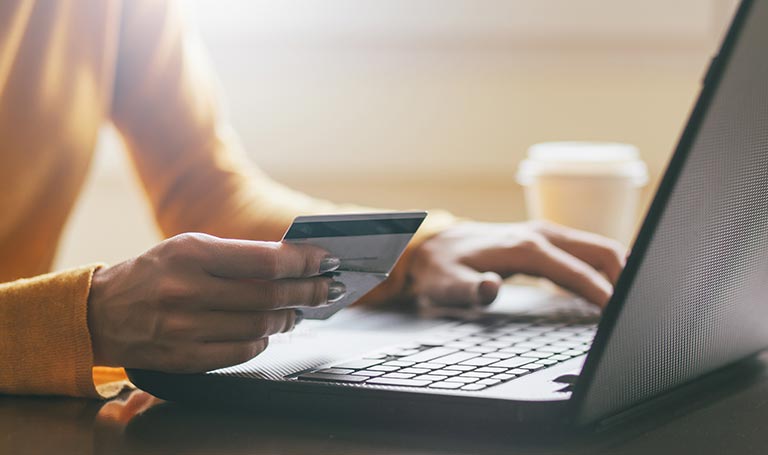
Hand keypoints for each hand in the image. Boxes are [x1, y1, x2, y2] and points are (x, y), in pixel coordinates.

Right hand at [87, 233, 344, 372]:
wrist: (101, 313)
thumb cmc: (153, 274)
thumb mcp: (188, 248)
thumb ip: (237, 255)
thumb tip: (291, 263)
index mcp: (191, 254)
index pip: (266, 261)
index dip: (304, 262)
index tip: (326, 260)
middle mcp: (188, 291)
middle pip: (270, 295)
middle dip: (308, 291)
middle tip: (328, 288)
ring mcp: (186, 328)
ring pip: (260, 326)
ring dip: (288, 317)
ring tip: (298, 310)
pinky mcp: (186, 358)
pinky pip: (242, 352)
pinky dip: (263, 341)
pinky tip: (268, 331)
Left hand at [408, 221, 625, 307]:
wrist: (433, 245)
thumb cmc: (442, 267)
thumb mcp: (446, 284)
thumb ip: (468, 290)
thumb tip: (490, 288)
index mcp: (524, 247)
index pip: (576, 269)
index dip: (601, 291)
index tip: (620, 312)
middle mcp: (540, 234)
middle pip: (600, 249)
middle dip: (624, 276)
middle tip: (638, 308)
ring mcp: (545, 233)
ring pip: (598, 247)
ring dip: (619, 270)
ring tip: (631, 301)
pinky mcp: (546, 239)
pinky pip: (586, 250)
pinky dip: (605, 266)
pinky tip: (610, 288)